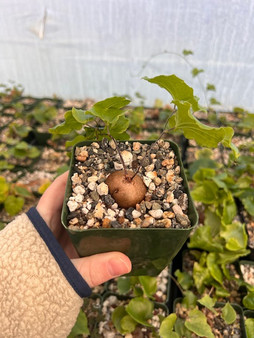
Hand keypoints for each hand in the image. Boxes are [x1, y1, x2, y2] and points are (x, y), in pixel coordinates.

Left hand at [36, 172, 131, 286]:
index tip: (90, 165)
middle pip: (71, 198)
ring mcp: (62, 234)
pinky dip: (97, 221)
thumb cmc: (43, 288)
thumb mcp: (71, 274)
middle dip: (89, 188)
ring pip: (79, 212)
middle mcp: (52, 225)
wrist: (34, 307)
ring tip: (116, 194)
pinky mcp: (71, 244)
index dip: (72, 176)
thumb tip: (126, 262)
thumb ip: (96, 268)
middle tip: (111, 179)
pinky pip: (85, 227)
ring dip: (94, 204)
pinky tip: (113, 219)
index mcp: (44, 224)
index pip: (56, 191)